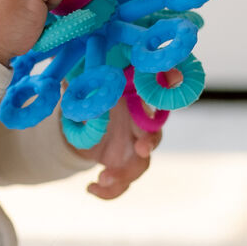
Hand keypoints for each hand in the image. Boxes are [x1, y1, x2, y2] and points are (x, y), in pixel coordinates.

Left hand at [67, 71, 181, 198]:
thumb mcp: (82, 80)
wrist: (75, 119)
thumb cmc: (85, 91)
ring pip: (140, 165)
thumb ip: (86, 74)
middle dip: (150, 141)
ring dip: (124, 174)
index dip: (169, 84)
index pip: (156, 91)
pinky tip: (90, 188)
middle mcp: (138, 123)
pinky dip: (109, 191)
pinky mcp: (121, 165)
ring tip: (102, 179)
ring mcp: (132, 147)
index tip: (171, 86)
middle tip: (141, 148)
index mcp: (133, 97)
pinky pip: (122, 183)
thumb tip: (77, 54)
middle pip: (154, 134)